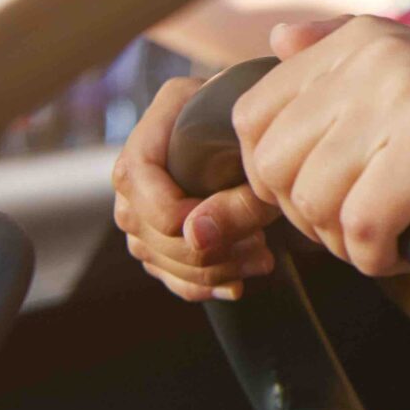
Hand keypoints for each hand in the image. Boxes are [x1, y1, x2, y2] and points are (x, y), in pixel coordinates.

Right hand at [110, 76, 281, 302]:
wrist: (275, 130)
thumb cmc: (274, 129)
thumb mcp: (264, 153)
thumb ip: (236, 194)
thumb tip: (197, 236)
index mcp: (159, 124)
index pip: (135, 175)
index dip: (171, 210)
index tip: (222, 220)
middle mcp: (139, 164)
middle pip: (143, 225)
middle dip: (204, 248)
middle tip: (259, 244)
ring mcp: (142, 202)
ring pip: (154, 256)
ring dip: (211, 270)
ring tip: (260, 258)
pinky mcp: (158, 233)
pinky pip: (164, 272)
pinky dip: (201, 285)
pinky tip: (236, 284)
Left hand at [230, 15, 409, 317]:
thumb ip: (346, 58)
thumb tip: (278, 38)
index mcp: (362, 36)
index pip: (250, 119)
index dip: (281, 178)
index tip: (337, 198)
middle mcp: (376, 51)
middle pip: (269, 165)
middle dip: (308, 214)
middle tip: (368, 224)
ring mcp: (408, 91)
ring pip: (309, 201)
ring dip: (346, 240)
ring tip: (398, 233)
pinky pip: (359, 228)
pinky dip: (380, 256)